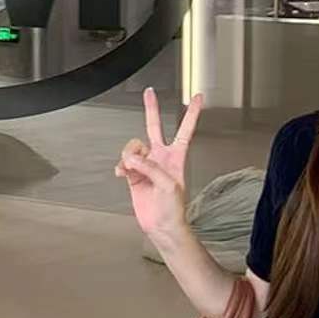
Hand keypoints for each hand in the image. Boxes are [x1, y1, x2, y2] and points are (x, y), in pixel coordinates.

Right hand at [115, 88, 202, 238]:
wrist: (161, 225)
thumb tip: (133, 158)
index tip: (197, 97)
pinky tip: (122, 174)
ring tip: (131, 169)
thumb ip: (151, 168)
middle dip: (151, 109)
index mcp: (176, 157)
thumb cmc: (173, 208)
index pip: (185, 129)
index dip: (192, 113)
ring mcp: (146, 165)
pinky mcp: (133, 175)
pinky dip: (121, 166)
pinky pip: (123, 162)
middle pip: (154, 127)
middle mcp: (161, 157)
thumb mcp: (168, 185)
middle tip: (149, 92)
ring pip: (133, 147)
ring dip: (129, 156)